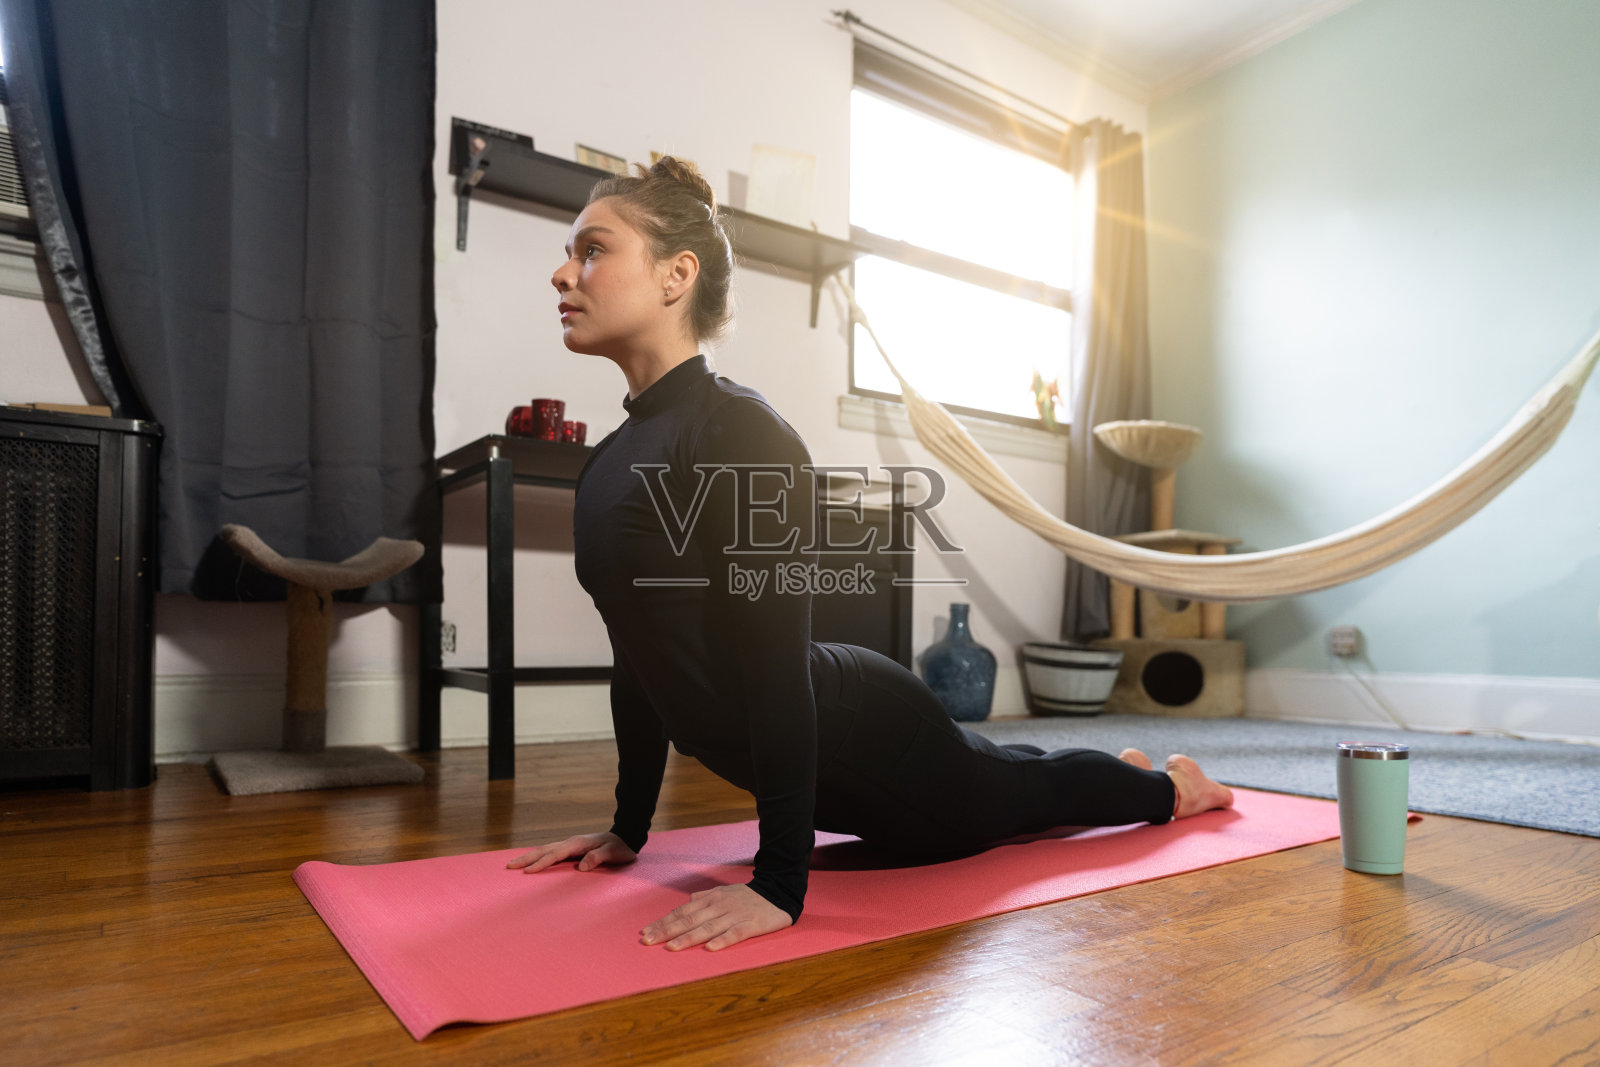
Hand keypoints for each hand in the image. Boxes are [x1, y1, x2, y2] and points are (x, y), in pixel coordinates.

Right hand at [506, 831, 637, 872]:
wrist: (625, 838)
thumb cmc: (619, 848)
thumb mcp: (613, 853)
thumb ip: (598, 858)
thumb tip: (581, 867)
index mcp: (577, 844)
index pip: (555, 854)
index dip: (541, 863)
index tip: (528, 872)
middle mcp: (570, 843)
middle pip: (544, 850)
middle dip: (526, 858)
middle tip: (509, 866)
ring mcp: (569, 845)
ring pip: (544, 850)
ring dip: (529, 857)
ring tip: (513, 864)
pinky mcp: (570, 850)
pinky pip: (550, 853)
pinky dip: (538, 857)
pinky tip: (531, 863)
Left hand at [639, 883, 792, 951]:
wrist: (778, 892)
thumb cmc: (746, 896)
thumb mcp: (722, 893)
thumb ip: (703, 897)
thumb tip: (687, 902)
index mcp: (710, 899)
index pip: (682, 912)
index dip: (663, 923)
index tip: (645, 933)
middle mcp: (719, 906)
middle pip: (689, 920)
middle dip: (667, 931)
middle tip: (648, 941)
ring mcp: (734, 915)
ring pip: (708, 927)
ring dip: (689, 938)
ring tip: (672, 947)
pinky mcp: (751, 924)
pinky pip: (735, 933)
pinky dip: (723, 940)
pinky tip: (711, 948)